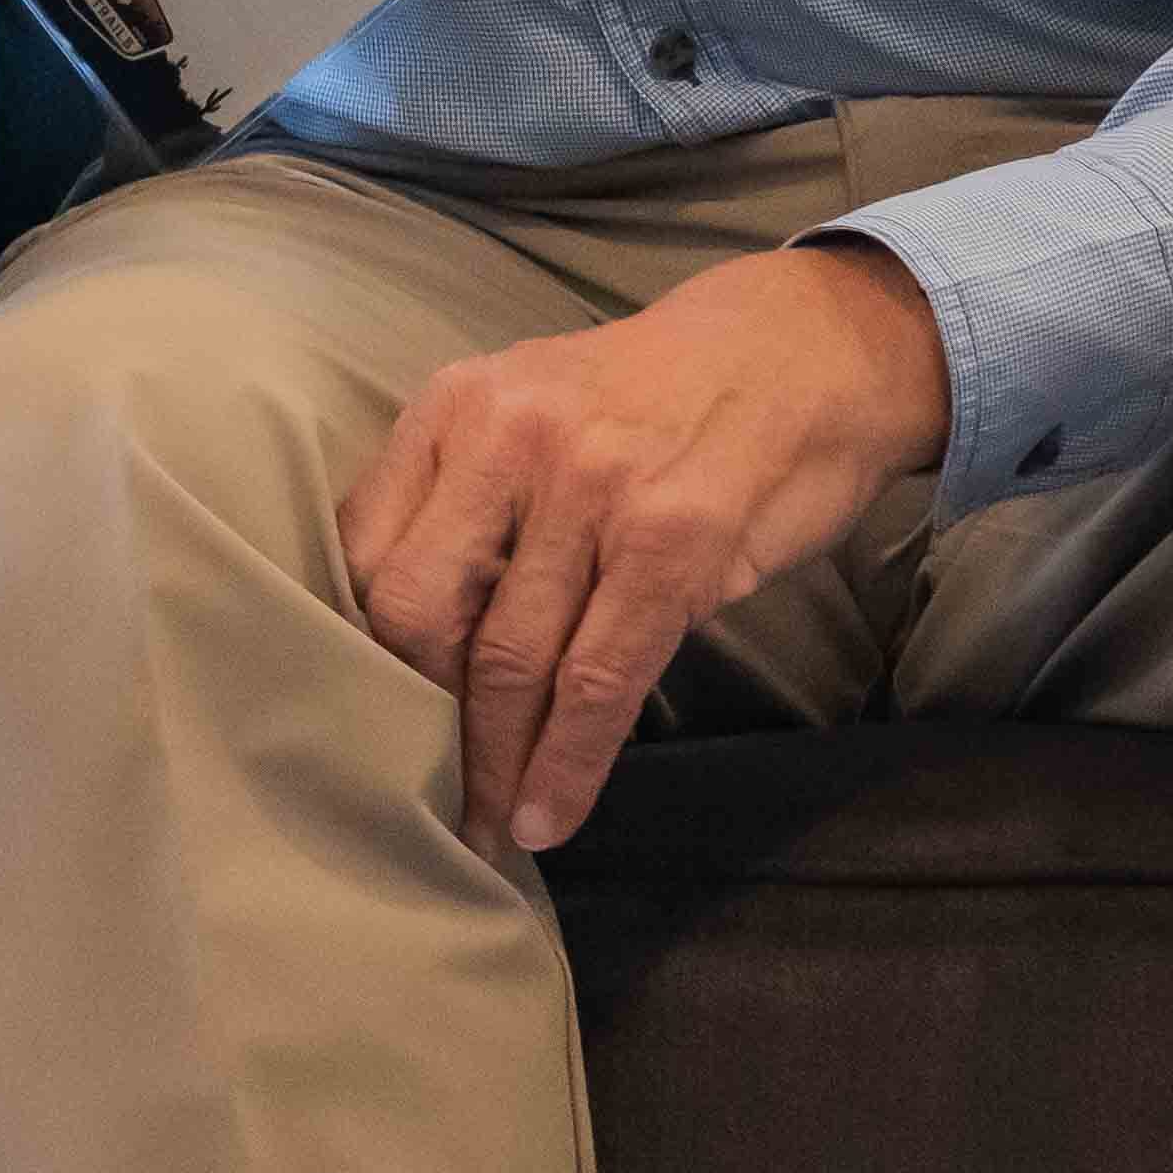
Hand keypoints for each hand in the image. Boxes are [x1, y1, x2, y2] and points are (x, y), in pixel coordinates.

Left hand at [340, 237, 954, 855]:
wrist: (809, 345)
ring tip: (488, 826)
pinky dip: (569, 764)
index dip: (363, 653)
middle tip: (425, 791)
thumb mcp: (535, 404)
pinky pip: (599, 681)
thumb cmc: (659, 396)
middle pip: (419, 613)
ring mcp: (592, 490)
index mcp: (457, 405)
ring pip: (512, 661)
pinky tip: (549, 816)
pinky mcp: (672, 545)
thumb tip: (404, 629)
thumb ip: (465, 494)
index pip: (366, 552)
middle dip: (417, 721)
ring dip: (495, 767)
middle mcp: (510, 438)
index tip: (373, 718)